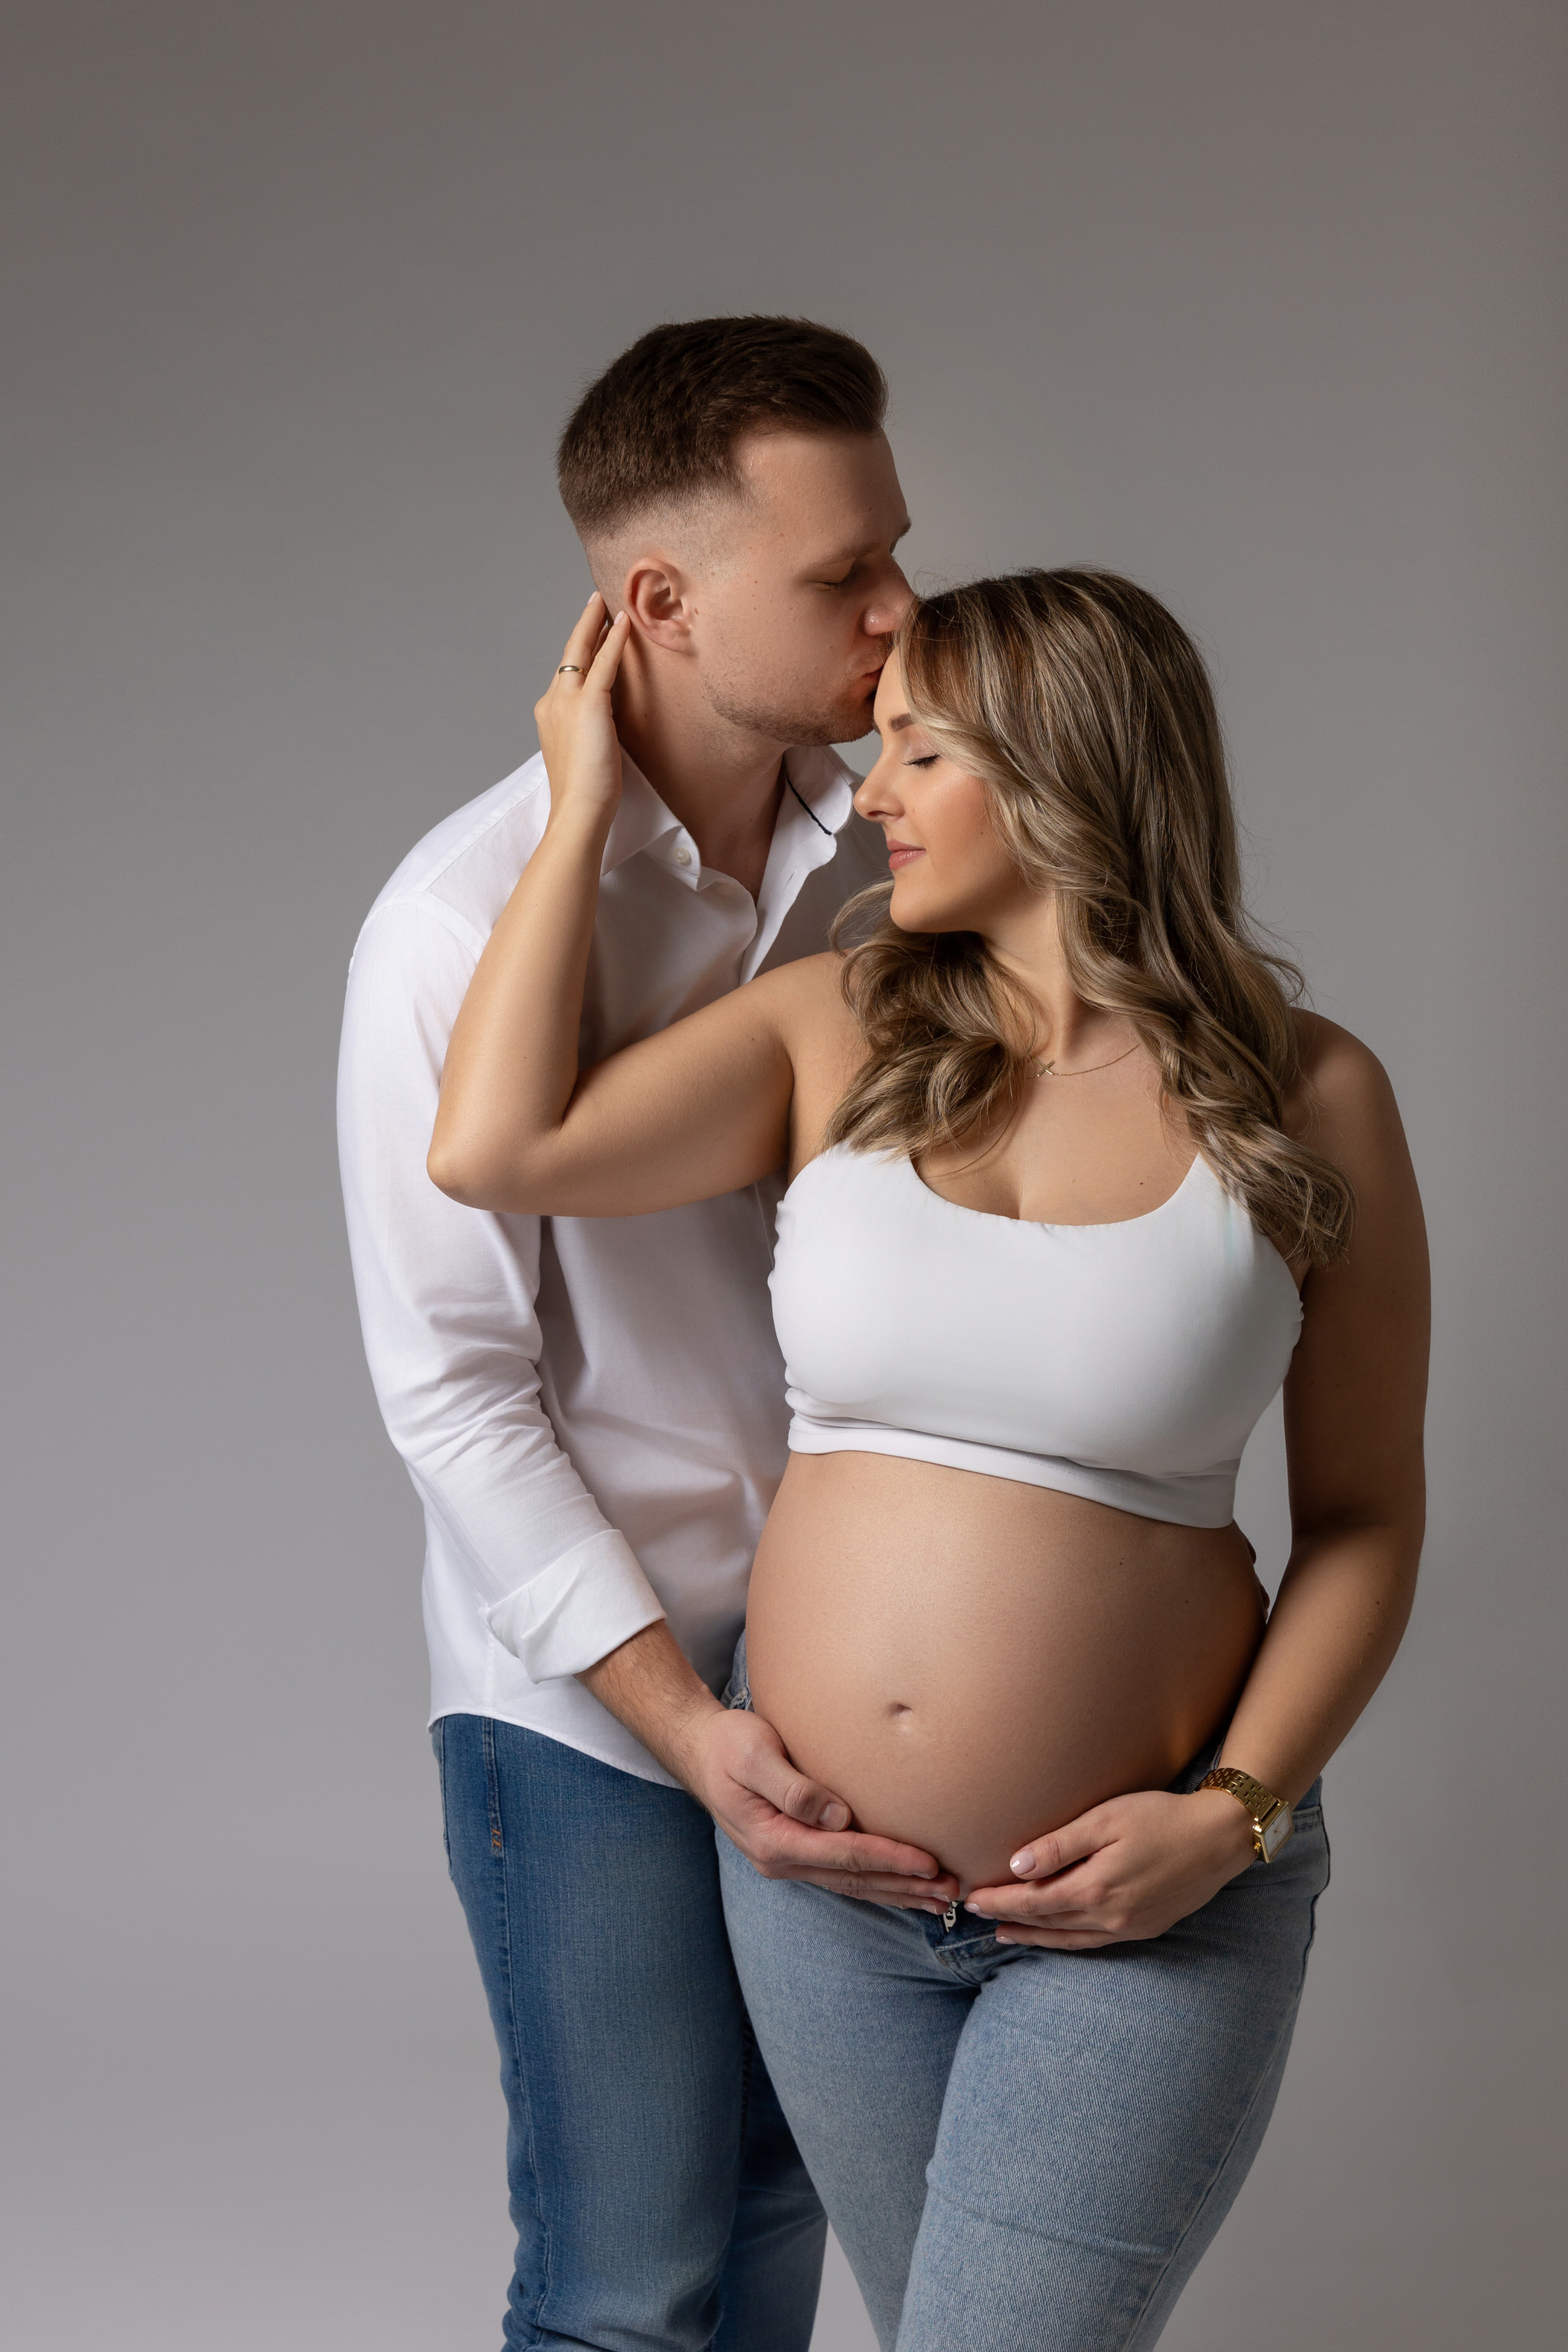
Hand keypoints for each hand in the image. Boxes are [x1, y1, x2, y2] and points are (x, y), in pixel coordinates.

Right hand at [534, 591, 631, 830]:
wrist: (578, 810)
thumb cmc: (584, 795)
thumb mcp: (583, 754)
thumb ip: (589, 732)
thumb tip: (605, 724)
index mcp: (549, 715)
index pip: (565, 674)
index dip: (577, 652)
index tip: (588, 634)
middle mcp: (552, 702)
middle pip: (569, 655)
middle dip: (583, 627)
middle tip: (596, 603)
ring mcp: (567, 702)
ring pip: (581, 652)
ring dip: (596, 625)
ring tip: (607, 604)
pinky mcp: (589, 705)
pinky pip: (604, 663)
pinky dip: (614, 640)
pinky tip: (624, 622)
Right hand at [689, 1705, 959, 1915]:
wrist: (698, 1752)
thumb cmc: (728, 1744)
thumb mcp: (753, 1754)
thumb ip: (793, 1786)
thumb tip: (835, 1815)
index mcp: (775, 1840)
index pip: (845, 1855)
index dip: (890, 1860)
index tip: (930, 1863)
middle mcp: (782, 1860)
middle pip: (855, 1879)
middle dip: (905, 1886)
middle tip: (954, 1891)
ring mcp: (787, 1861)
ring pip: (852, 1884)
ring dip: (897, 1892)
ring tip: (941, 1900)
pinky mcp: (793, 1852)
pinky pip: (842, 1875)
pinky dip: (876, 1883)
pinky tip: (901, 1888)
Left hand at [963, 1787, 1256, 1949]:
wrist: (1218, 1838)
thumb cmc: (1161, 1818)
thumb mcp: (1106, 1820)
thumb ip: (1060, 1845)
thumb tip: (1018, 1867)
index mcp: (1096, 1888)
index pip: (1033, 1901)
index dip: (1000, 1900)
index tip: (972, 1897)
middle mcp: (1110, 1916)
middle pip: (1046, 1922)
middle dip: (1009, 1917)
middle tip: (976, 1913)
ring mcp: (1129, 1927)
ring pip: (1068, 1938)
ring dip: (1034, 1936)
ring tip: (1005, 1934)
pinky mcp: (1144, 1928)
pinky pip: (1095, 1942)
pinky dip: (1067, 1941)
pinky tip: (1057, 1935)